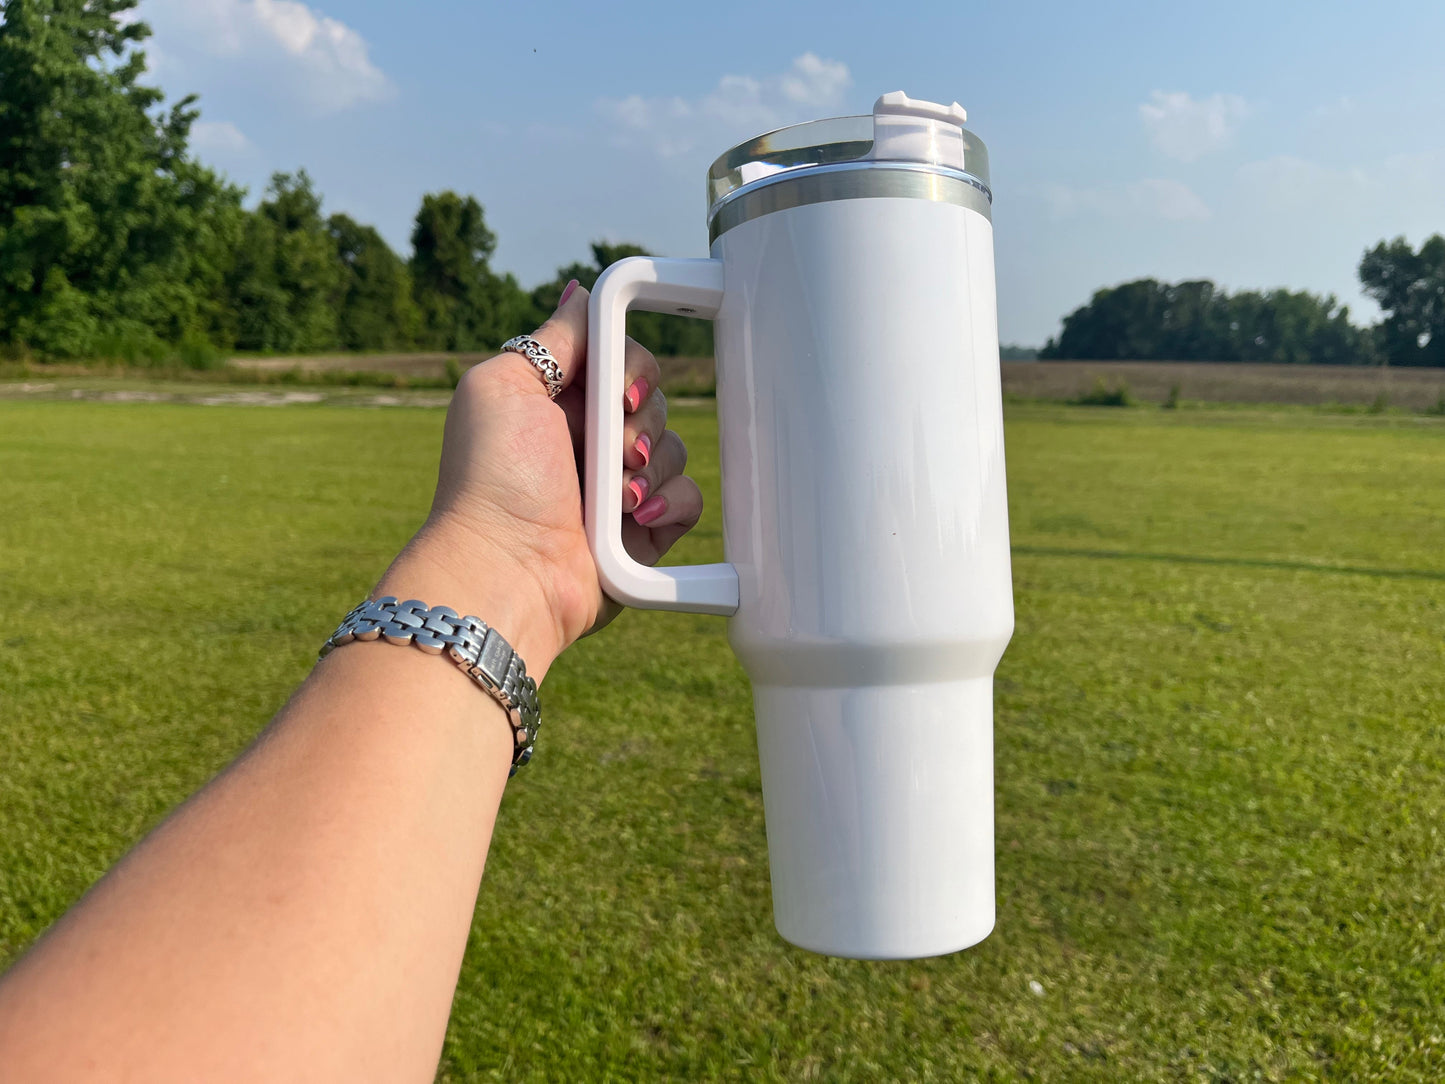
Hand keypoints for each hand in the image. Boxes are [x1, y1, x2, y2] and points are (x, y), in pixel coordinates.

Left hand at [388, 282, 703, 677]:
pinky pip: (688, 500)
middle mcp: (590, 442)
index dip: (633, 369)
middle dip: (641, 422)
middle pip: (653, 402)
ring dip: (652, 468)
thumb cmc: (492, 479)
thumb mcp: (504, 386)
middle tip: (614, 450)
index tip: (620, 392)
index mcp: (558, 403)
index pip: (623, 361)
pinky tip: (633, 518)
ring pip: (677, 450)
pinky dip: (668, 504)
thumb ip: (552, 339)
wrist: (508, 569)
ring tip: (617, 497)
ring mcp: (619, 489)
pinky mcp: (644, 531)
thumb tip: (579, 292)